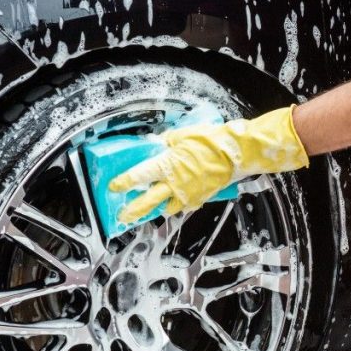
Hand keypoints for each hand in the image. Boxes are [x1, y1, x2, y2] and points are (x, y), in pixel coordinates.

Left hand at [109, 105, 308, 223]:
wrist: (236, 153)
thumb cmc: (211, 141)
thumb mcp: (183, 135)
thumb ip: (167, 142)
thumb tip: (158, 144)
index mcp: (167, 165)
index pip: (139, 176)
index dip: (124, 183)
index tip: (114, 187)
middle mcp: (175, 183)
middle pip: (148, 201)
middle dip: (134, 210)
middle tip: (123, 216)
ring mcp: (188, 193)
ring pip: (168, 207)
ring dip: (159, 208)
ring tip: (152, 209)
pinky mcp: (201, 198)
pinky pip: (186, 205)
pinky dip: (180, 204)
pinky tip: (178, 201)